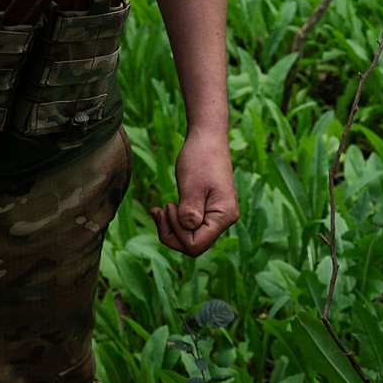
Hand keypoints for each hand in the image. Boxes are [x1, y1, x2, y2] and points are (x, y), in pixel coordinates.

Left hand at [149, 128, 236, 256]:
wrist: (206, 136)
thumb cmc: (200, 157)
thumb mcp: (191, 186)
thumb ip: (189, 213)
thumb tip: (187, 234)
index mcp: (224, 216)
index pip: (196, 245)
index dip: (177, 234)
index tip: (169, 206)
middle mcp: (223, 220)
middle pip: (193, 246)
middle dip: (171, 233)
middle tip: (159, 209)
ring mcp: (216, 215)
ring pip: (190, 237)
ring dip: (170, 227)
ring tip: (158, 209)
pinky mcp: (207, 209)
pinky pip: (190, 225)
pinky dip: (174, 220)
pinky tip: (162, 208)